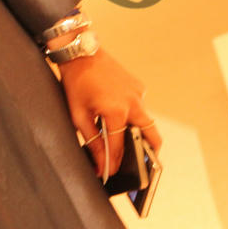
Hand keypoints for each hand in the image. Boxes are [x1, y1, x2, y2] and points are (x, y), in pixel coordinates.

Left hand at [56, 46, 161, 177]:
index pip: (120, 146)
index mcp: (117, 111)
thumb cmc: (76, 83)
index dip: (114, 163)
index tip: (111, 174)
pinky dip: (134, 117)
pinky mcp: (139, 86)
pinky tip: (122, 121)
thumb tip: (99, 163)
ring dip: (142, 135)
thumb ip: (91, 140)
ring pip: (148, 121)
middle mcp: (134, 103)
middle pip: (151, 136)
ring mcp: (139, 93)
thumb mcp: (78, 115)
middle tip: (144, 169)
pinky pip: (140, 107)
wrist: (81, 53)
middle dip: (149, 154)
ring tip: (135, 150)